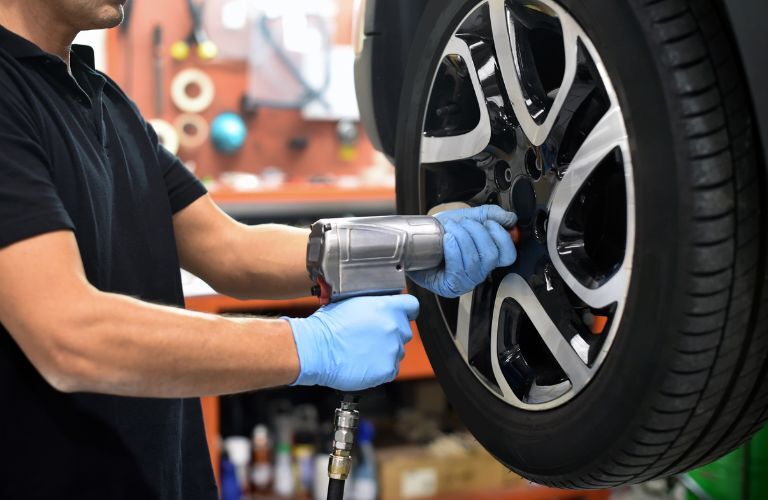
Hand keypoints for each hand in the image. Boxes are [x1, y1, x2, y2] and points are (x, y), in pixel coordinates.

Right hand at [285, 294, 419, 390]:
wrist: (316, 349)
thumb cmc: (327, 325)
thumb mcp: (352, 302)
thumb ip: (374, 303)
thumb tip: (380, 305)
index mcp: (387, 306)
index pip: (412, 305)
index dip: (405, 310)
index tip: (400, 315)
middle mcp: (394, 327)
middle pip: (404, 330)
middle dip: (391, 333)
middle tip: (371, 336)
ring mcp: (393, 349)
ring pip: (398, 350)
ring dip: (385, 351)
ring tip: (363, 350)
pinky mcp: (387, 369)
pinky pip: (391, 368)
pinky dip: (380, 368)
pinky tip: (364, 363)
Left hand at [408, 205, 516, 297]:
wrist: (414, 241)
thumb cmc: (438, 234)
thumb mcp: (466, 218)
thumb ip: (489, 215)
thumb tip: (510, 218)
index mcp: (486, 258)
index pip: (508, 255)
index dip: (502, 237)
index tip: (489, 223)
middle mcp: (478, 272)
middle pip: (491, 256)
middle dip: (477, 233)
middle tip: (462, 223)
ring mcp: (465, 282)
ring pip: (475, 260)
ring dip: (462, 238)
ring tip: (451, 228)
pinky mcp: (450, 286)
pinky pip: (459, 268)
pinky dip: (454, 249)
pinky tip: (447, 239)